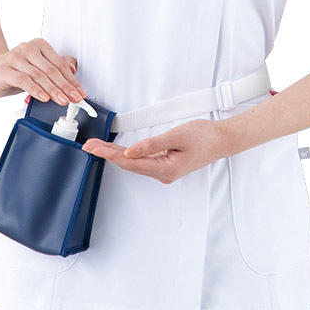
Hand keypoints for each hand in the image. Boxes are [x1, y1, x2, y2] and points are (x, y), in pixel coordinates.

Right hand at [0, 38, 84, 104]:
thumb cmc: (14, 70)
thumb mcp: (37, 68)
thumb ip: (54, 67)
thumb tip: (73, 68)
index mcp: (39, 45)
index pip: (60, 64)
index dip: (72, 80)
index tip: (80, 93)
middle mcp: (28, 48)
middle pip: (51, 70)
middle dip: (65, 87)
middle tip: (75, 99)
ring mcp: (15, 57)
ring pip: (39, 76)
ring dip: (53, 90)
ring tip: (62, 100)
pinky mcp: (5, 69)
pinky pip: (24, 80)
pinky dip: (36, 90)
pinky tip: (44, 98)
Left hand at [81, 120, 228, 184]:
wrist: (222, 140)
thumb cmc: (204, 136)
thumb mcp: (177, 136)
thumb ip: (152, 145)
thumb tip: (129, 152)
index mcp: (165, 169)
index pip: (129, 162)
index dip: (108, 155)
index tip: (93, 148)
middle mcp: (162, 173)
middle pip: (128, 164)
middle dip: (106, 154)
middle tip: (88, 145)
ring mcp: (164, 170)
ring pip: (133, 163)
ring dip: (114, 154)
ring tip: (97, 146)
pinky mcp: (165, 164)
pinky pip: (142, 160)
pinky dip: (127, 154)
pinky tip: (117, 150)